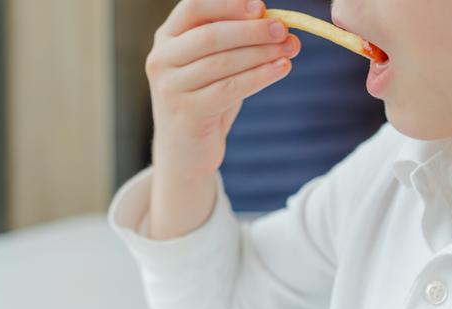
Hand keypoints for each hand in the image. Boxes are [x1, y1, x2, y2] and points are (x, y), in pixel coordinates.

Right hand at [146, 0, 299, 181]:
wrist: (185, 151)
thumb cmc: (206, 99)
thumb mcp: (214, 64)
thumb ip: (234, 41)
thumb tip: (274, 22)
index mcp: (168, 37)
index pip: (194, 8)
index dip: (227, 4)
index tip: (260, 6)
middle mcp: (161, 58)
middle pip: (211, 36)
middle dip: (252, 30)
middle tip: (283, 30)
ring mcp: (170, 87)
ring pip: (222, 63)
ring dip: (260, 53)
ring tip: (289, 49)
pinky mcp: (186, 112)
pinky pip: (229, 89)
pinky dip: (259, 77)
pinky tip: (281, 69)